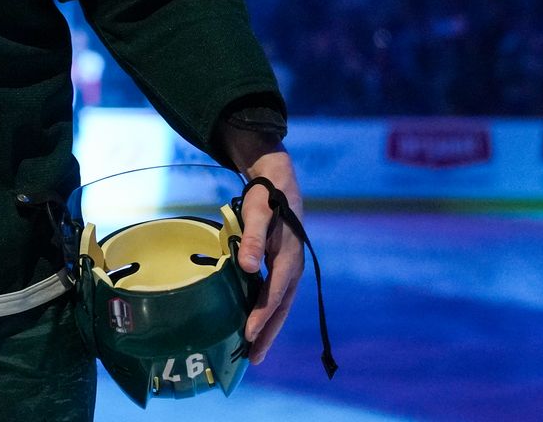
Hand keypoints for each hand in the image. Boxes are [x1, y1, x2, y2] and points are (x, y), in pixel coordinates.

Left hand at [230, 146, 304, 365]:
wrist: (279, 182)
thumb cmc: (266, 197)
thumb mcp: (258, 213)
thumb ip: (253, 240)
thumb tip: (248, 268)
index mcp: (289, 259)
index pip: (275, 295)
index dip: (262, 316)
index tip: (248, 335)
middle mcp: (294, 268)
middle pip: (281, 308)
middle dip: (268, 334)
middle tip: (253, 359)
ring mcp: (290, 269)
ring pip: (280, 305)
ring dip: (269, 328)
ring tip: (254, 351)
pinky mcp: (284, 267)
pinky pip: (276, 295)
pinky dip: (268, 313)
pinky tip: (255, 323)